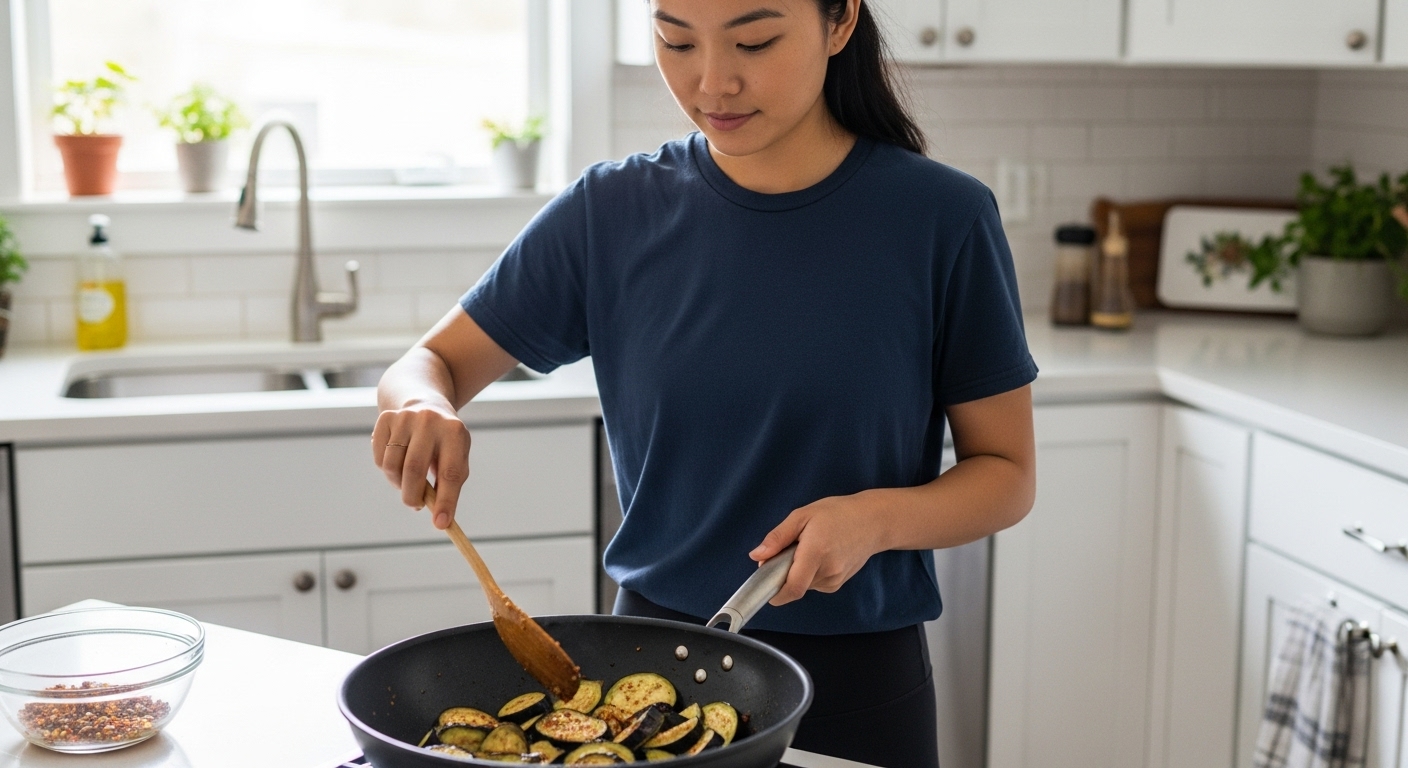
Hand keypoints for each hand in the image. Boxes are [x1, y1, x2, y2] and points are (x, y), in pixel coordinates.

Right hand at [371, 402, 470, 529]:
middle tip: (416, 505)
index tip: (441, 524)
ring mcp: (405, 417)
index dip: (446, 501)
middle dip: (413, 496)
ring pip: (392, 466)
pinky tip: (398, 462)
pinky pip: (379, 458)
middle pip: (414, 469)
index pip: (451, 473)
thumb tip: (439, 518)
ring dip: (398, 484)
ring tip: (408, 480)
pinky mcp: (385, 418)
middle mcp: (429, 420)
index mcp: (454, 432)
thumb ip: (449, 485)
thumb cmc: (444, 442)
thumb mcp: (456, 456)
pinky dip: (387, 470)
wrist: (424, 402)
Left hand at [749, 491, 887, 606]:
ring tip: (808, 548)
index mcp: (815, 553)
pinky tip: (819, 555)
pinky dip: (808, 573)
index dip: (774, 592)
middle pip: (794, 586)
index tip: (764, 582)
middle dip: (783, 574)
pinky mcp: (838, 583)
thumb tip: (757, 556)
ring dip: (797, 572)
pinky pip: (813, 584)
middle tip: (788, 550)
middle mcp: (827, 571)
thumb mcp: (802, 516)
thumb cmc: (838, 514)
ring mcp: (835, 580)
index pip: (792, 588)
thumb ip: (778, 537)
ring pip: (803, 585)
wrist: (873, 522)